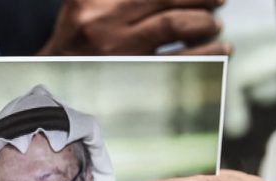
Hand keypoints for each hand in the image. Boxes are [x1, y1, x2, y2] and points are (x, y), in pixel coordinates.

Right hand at [38, 0, 228, 56]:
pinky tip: (221, 49)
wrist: (55, 77)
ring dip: (204, 22)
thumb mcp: (89, 3)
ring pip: (174, 25)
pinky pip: (177, 60)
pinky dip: (207, 53)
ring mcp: (116, 49)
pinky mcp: (129, 74)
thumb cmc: (80, 35)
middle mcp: (102, 20)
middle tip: (217, 1)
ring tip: (213, 24)